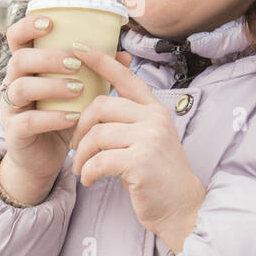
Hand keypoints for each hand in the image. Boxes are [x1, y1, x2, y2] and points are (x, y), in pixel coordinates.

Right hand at [0, 13, 88, 186]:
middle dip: (48, 58)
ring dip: (52, 86)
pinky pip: (29, 120)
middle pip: (19, 60)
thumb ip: (97, 72)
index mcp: (27, 68)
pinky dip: (53, 117)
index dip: (28, 26)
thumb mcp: (80, 93)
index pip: (16, 37)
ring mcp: (11, 108)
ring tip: (78, 89)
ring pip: (22, 88)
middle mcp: (14, 83)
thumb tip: (124, 54)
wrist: (44, 159)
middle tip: (75, 63)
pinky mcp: (14, 132)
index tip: (51, 23)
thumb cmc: (61, 117)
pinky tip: (73, 117)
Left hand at [67, 42, 205, 250]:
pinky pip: (100, 160)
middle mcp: (154, 118)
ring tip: (80, 168)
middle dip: (80, 126)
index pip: (125, 77)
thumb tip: (93, 106)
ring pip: (97, 134)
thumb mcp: (146, 139)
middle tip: (75, 147)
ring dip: (81, 154)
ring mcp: (149, 139)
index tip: (77, 47)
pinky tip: (89, 180)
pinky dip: (88, 171)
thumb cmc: (156, 174)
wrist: (180, 207)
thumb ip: (126, 121)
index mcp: (154, 109)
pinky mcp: (141, 161)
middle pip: (101, 105)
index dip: (100, 61)